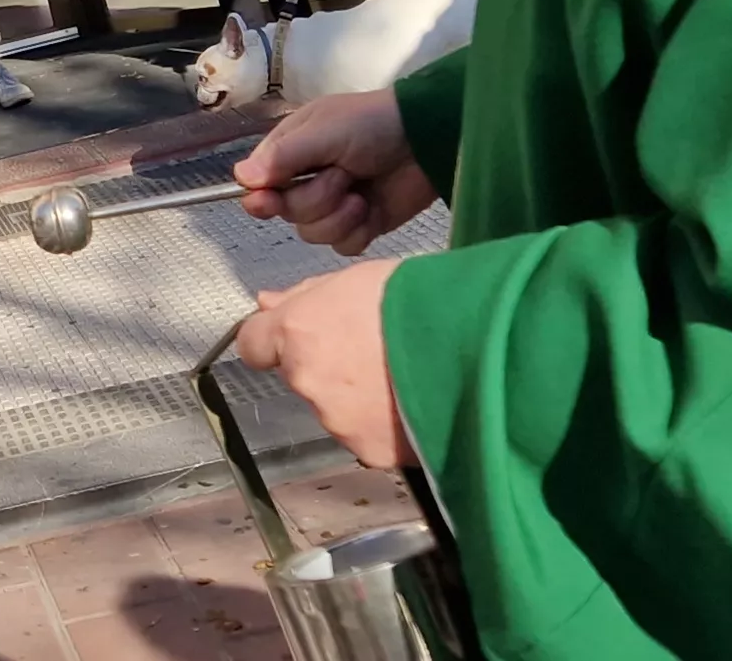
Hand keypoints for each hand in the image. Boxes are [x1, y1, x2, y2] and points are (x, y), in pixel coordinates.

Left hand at [233, 261, 408, 467]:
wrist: (477, 346)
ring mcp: (338, 422)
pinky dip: (386, 424)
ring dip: (359, 398)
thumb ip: (304, 297)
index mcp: (298, 333)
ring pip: (337, 410)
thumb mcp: (357, 279)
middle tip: (374, 350)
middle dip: (329, 367)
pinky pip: (370, 437)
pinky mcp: (371, 451)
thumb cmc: (422, 300)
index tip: (300, 336)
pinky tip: (415, 402)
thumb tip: (266, 304)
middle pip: (302, 377)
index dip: (274, 339)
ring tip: (403, 375)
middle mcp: (308, 382)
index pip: (253, 344)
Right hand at [236, 91, 436, 253]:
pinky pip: (343, 245)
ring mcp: (334, 206)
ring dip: (339, 216)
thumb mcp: (324, 132)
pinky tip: (372, 211)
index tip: (269, 201)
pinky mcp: (360, 225)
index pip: (258, 185)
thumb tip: (241, 177)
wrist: (427, 140)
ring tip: (362, 194)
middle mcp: (307, 181)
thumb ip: (283, 156)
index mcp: (291, 154)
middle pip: (288, 213)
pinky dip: (358, 231)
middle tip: (343, 176)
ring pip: (313, 234)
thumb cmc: (371, 125)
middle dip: (316, 199)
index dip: (262, 198)